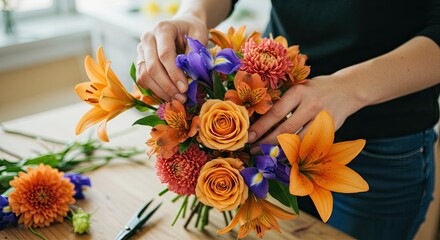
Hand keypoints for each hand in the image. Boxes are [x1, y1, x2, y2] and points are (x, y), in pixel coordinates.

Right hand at [136, 15, 207, 102]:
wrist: (182, 25)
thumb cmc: (192, 30)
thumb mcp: (199, 36)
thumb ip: (194, 53)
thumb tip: (190, 75)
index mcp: (163, 29)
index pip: (165, 55)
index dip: (174, 74)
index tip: (185, 88)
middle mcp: (148, 38)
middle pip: (152, 67)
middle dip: (168, 86)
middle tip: (182, 98)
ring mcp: (141, 50)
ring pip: (145, 75)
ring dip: (161, 91)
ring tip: (178, 99)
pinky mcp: (140, 60)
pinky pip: (142, 79)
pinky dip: (155, 90)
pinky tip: (169, 96)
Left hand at [248, 74, 363, 152]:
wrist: (348, 90)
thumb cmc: (316, 89)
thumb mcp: (298, 88)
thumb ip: (283, 102)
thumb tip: (257, 120)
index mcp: (299, 92)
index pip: (275, 113)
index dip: (260, 127)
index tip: (248, 136)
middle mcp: (311, 106)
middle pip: (285, 130)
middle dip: (266, 142)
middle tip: (253, 150)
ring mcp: (322, 119)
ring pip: (297, 141)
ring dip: (279, 150)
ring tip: (265, 154)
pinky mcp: (330, 131)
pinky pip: (309, 145)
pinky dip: (295, 152)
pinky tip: (284, 155)